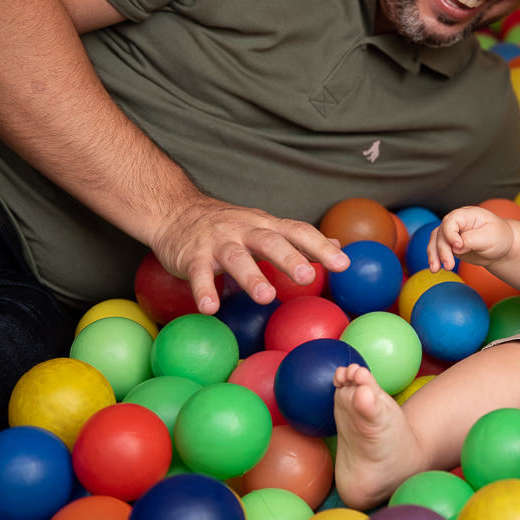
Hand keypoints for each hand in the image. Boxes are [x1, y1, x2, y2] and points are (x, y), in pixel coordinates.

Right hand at [150, 194, 348, 313]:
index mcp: (266, 225)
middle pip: (270, 241)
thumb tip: (338, 246)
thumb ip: (299, 240)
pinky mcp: (192, 256)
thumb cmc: (229, 226)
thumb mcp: (266, 227)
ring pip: (236, 258)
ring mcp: (218, 242)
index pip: (298, 232)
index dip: (321, 247)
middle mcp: (244, 230)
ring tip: (265, 297)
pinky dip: (204, 290)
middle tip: (306, 276)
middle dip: (289, 258)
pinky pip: (198, 274)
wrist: (175, 211)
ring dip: (251, 277)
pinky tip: (210, 308)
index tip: (343, 264)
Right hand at [427, 206, 513, 271]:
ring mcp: (452, 233)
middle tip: (448, 265)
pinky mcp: (450, 245)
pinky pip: (438, 250)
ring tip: (435, 269)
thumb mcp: (490, 237)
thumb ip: (472, 239)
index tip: (458, 246)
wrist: (502, 246)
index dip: (450, 233)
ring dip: (434, 255)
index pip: (450, 221)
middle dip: (442, 250)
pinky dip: (435, 258)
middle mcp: (457, 222)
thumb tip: (456, 247)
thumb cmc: (498, 237)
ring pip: (435, 241)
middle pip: (441, 233)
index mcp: (467, 215)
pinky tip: (435, 269)